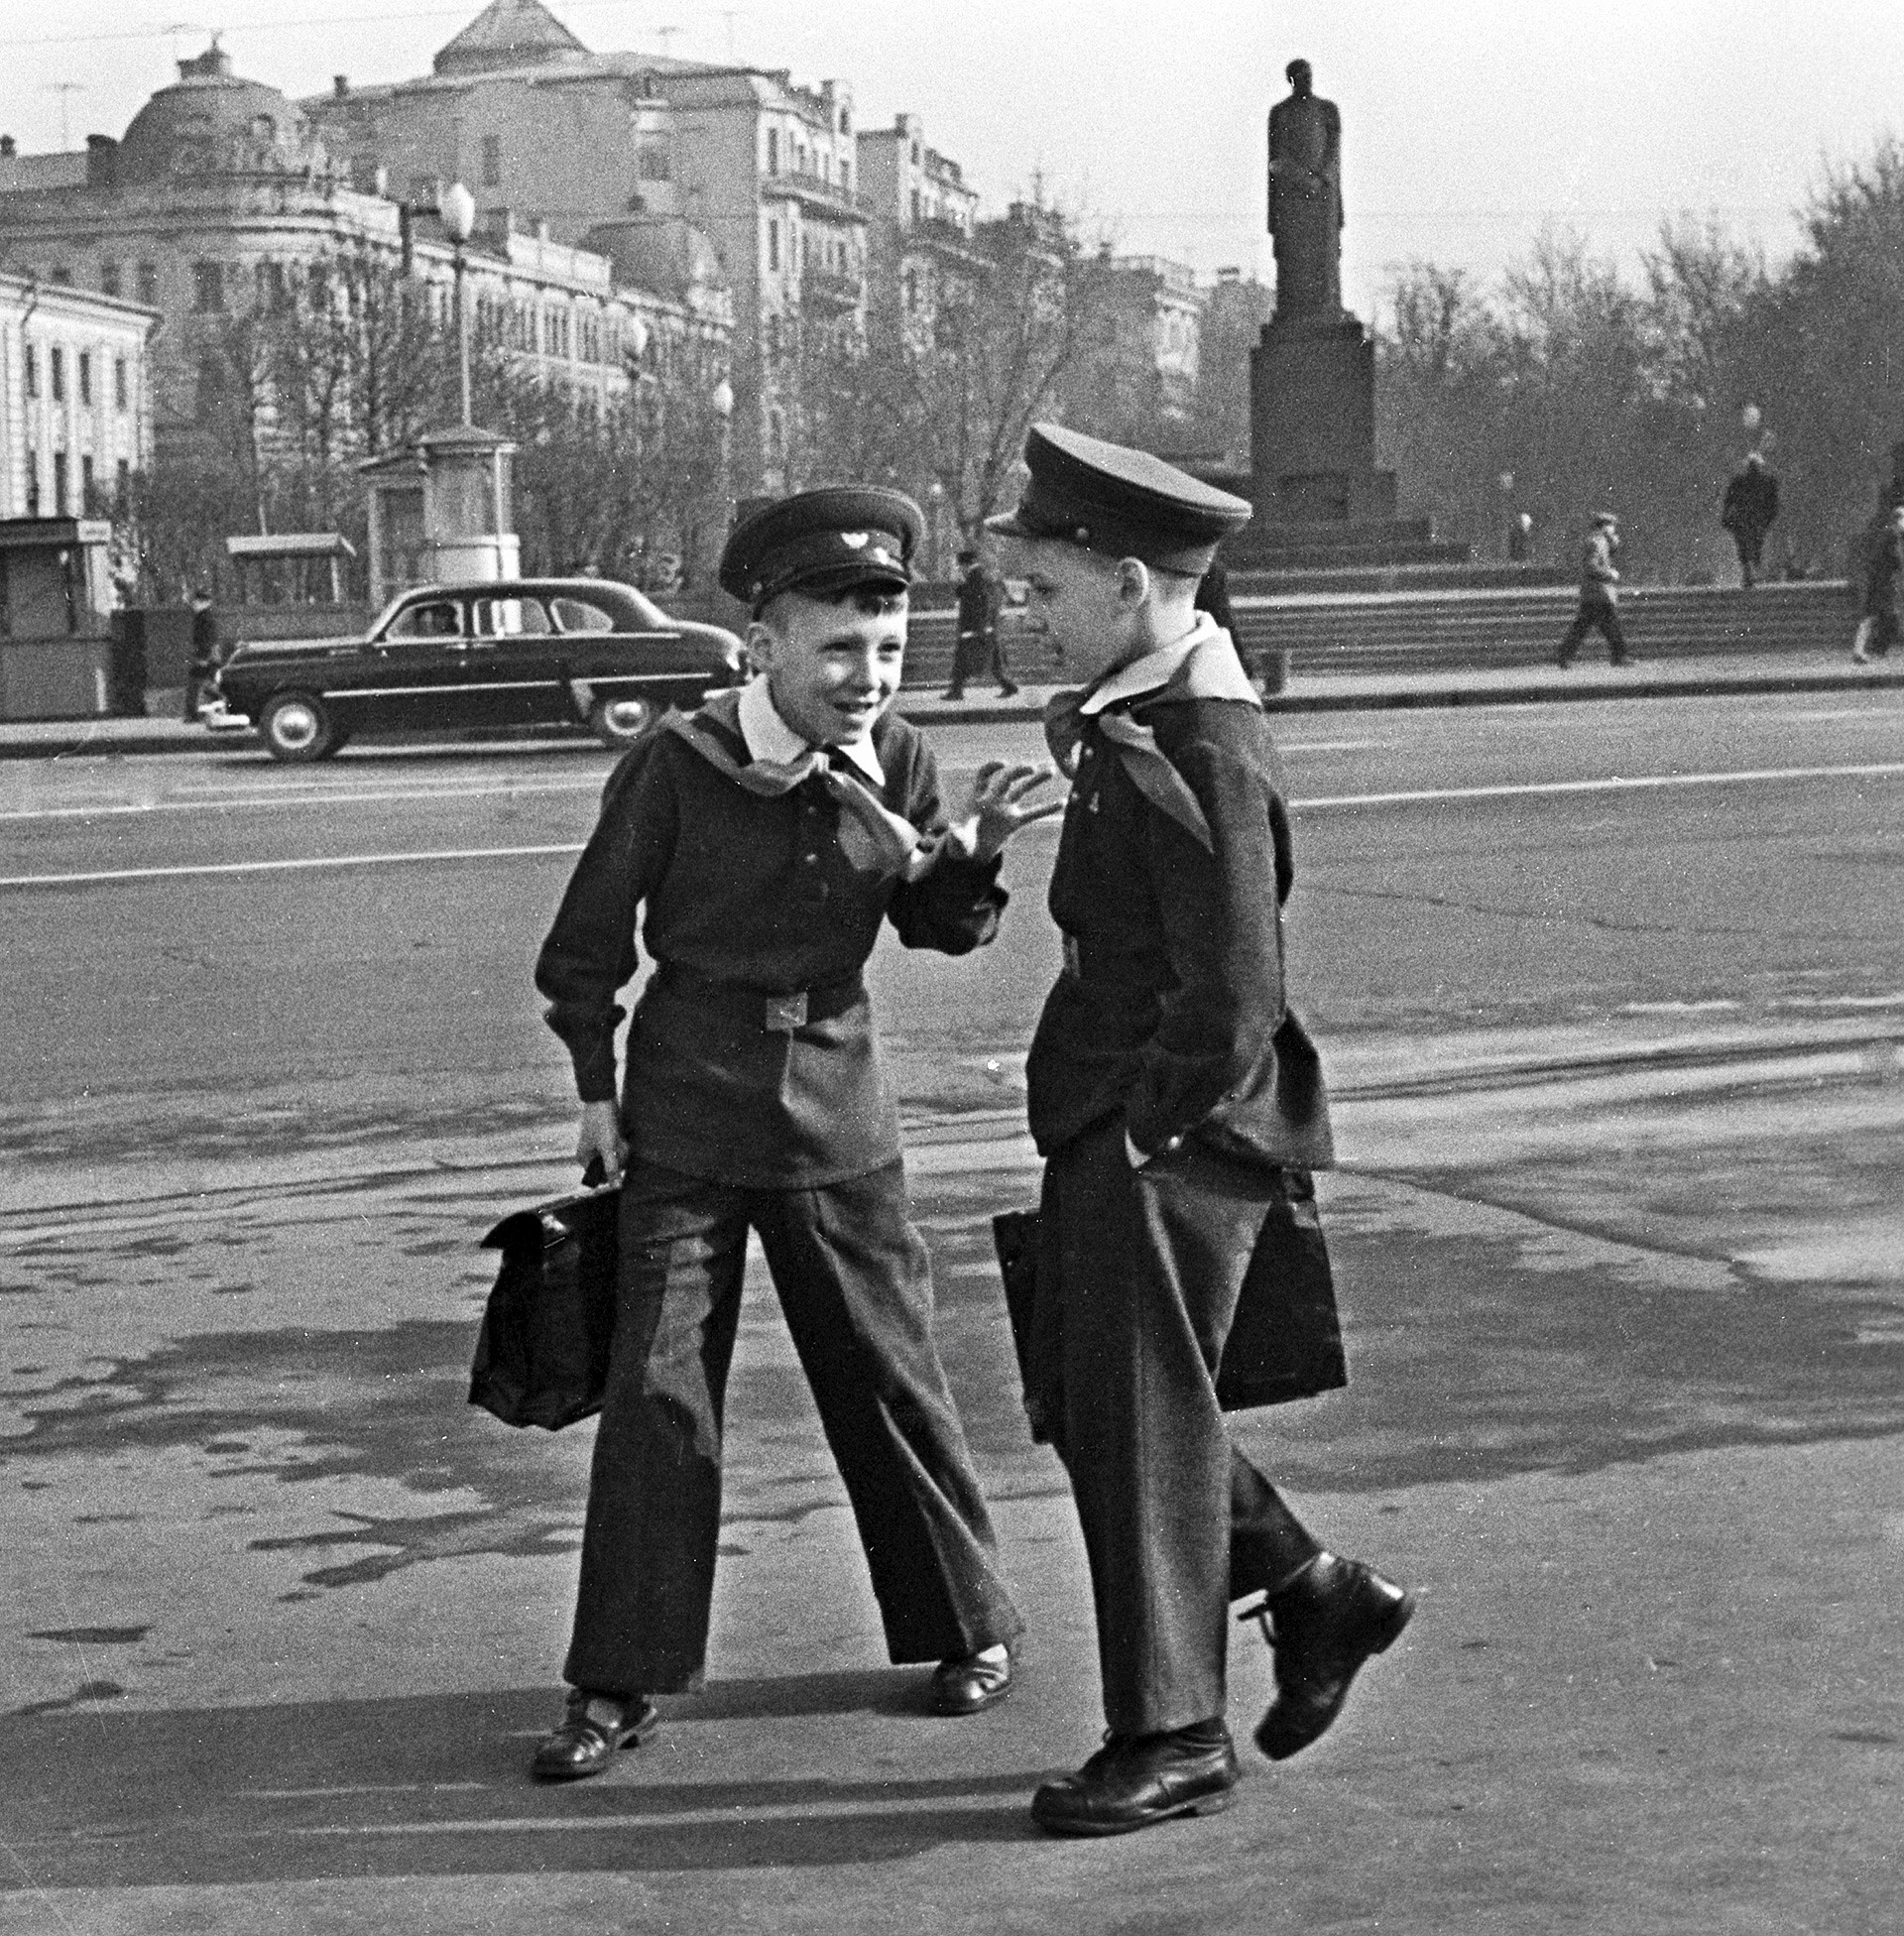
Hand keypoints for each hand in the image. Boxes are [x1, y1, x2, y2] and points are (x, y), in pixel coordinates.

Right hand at [576, 1101, 626, 1187]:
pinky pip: (618, 1150)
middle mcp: (590, 1155)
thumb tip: (616, 1186)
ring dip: (621, 1150)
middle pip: (609, 1168)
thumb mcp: (607, 1146)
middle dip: (617, 1158)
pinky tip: (621, 1136)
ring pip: (616, 1159)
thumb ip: (611, 1167)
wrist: (603, 1100)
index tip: (616, 1161)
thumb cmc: (601, 1122)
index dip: (610, 1173)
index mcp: (584, 1158)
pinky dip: (622, 1145)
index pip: (599, 1176)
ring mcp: (600, 1148)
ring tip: (618, 1138)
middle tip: (616, 1145)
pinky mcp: (609, 1141)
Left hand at [940, 761, 1063, 863]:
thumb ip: (957, 835)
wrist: (971, 855)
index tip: (1003, 764)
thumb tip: (955, 830)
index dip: (992, 767)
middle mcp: (993, 800)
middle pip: (1007, 779)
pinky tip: (1061, 803)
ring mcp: (1005, 810)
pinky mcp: (1014, 823)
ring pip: (1022, 791)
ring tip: (1051, 771)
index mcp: (977, 798)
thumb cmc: (960, 844)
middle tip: (1031, 768)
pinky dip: (1046, 809)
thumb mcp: (957, 841)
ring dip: (1036, 780)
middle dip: (1018, 772)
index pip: (984, 776)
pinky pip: (1033, 814)